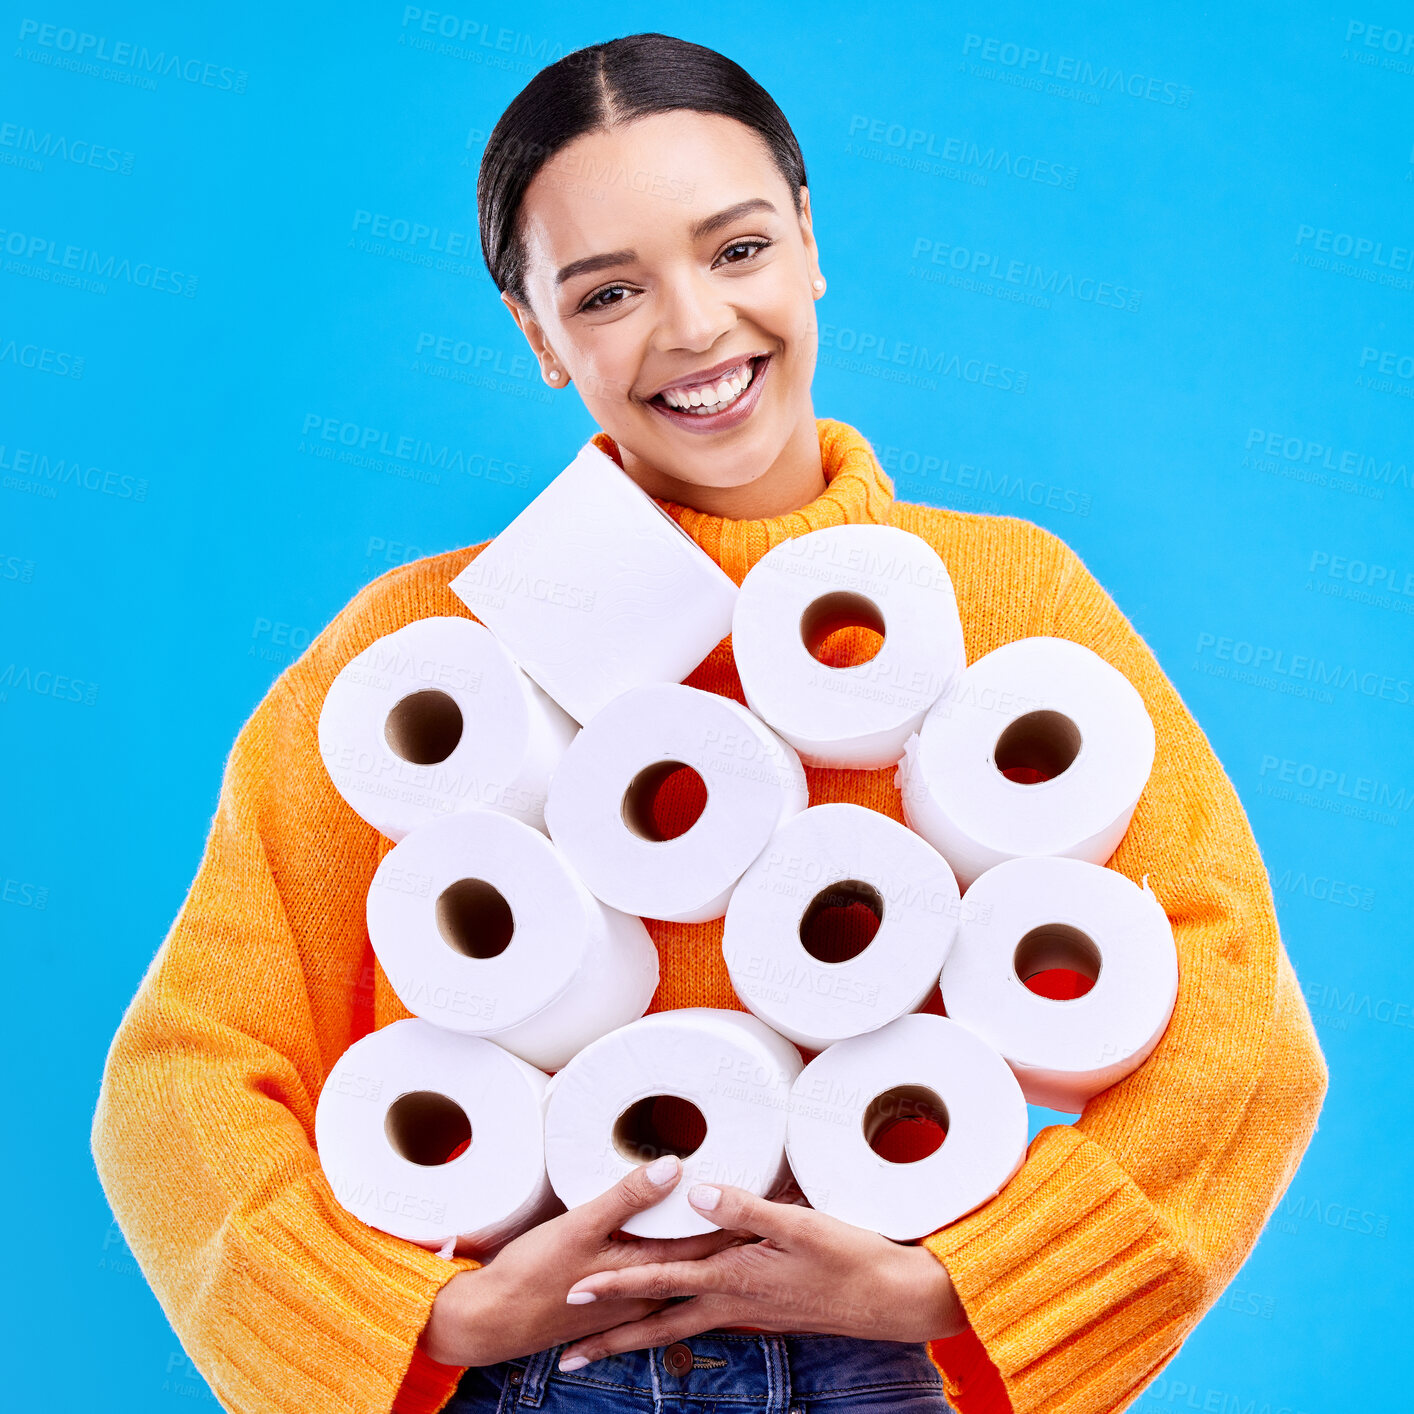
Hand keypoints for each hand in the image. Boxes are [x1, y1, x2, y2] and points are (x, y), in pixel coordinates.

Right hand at [419, 1155, 751, 1367]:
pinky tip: (687, 1255)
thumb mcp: (580, 1226)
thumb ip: (627, 1198)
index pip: (710, 1240)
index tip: (774, 1189)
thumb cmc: (534, 1274)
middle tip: (771, 1200)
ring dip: (713, 1250)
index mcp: (647, 1272)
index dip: (740, 1215)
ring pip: (686, 1270)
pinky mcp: (618, 1300)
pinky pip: (663, 1280)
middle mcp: (650, 1292)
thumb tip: (676, 1168)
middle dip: (737, 1231)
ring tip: (743, 1222)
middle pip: (705, 1256)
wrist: (493, 1319)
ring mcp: (634, 1299)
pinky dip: (682, 1267)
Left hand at [555, 1180, 966, 1371]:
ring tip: (605, 1343)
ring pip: (680, 1324)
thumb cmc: (849, 1259)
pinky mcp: (763, 1310)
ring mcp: (748, 1311)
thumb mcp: (799, 1225)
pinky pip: (707, 1318)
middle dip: (612, 1336)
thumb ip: (745, 1208)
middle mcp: (734, 1301)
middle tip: (568, 1352)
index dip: (616, 1283)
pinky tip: (674, 1316)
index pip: (661, 1279)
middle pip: (659, 1321)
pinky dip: (678, 1322)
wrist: (889, 1299)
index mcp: (734, 1278)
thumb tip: (694, 1192)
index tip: (575, 1289)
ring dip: (640, 1334)